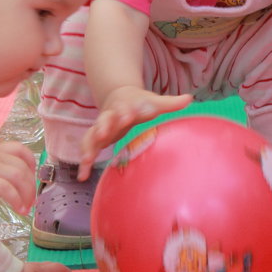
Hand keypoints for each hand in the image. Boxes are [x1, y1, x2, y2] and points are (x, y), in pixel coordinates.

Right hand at [0, 142, 35, 213]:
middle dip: (31, 186)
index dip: (31, 163)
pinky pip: (7, 189)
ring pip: (19, 177)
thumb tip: (2, 177)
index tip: (31, 177)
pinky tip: (18, 209)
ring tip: (26, 208)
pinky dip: (17, 199)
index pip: (20, 149)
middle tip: (31, 201)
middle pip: (24, 168)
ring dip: (27, 194)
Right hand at [78, 86, 192, 179]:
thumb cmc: (139, 103)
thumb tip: (190, 98)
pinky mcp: (96, 138)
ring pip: (91, 135)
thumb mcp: (153, 102)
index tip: (128, 115)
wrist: (118, 96)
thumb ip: (170, 103)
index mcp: (125, 107)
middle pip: (104, 120)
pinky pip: (87, 148)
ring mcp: (101, 127)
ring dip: (88, 146)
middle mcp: (110, 116)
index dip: (126, 112)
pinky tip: (82, 176)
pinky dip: (84, 162)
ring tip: (86, 160)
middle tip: (104, 133)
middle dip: (103, 126)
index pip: (125, 108)